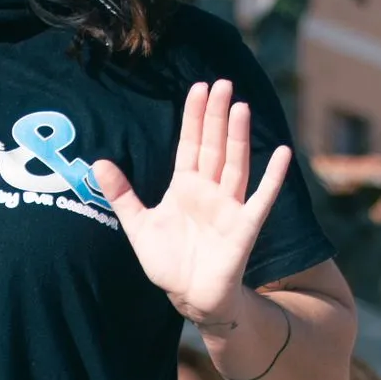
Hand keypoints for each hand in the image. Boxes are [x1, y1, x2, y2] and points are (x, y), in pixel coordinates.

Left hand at [93, 80, 291, 325]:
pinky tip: (283, 153)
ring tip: (240, 106)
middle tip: (221, 83)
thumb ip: (121, 194)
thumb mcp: (138, 225)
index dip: (194, 117)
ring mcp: (229, 206)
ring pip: (235, 163)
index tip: (197, 87)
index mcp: (186, 186)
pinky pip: (262, 197)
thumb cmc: (169, 262)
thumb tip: (98, 163)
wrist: (190, 296)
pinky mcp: (245, 226)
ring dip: (238, 136)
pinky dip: (273, 177)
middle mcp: (210, 190)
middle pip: (214, 145)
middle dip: (216, 115)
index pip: (190, 143)